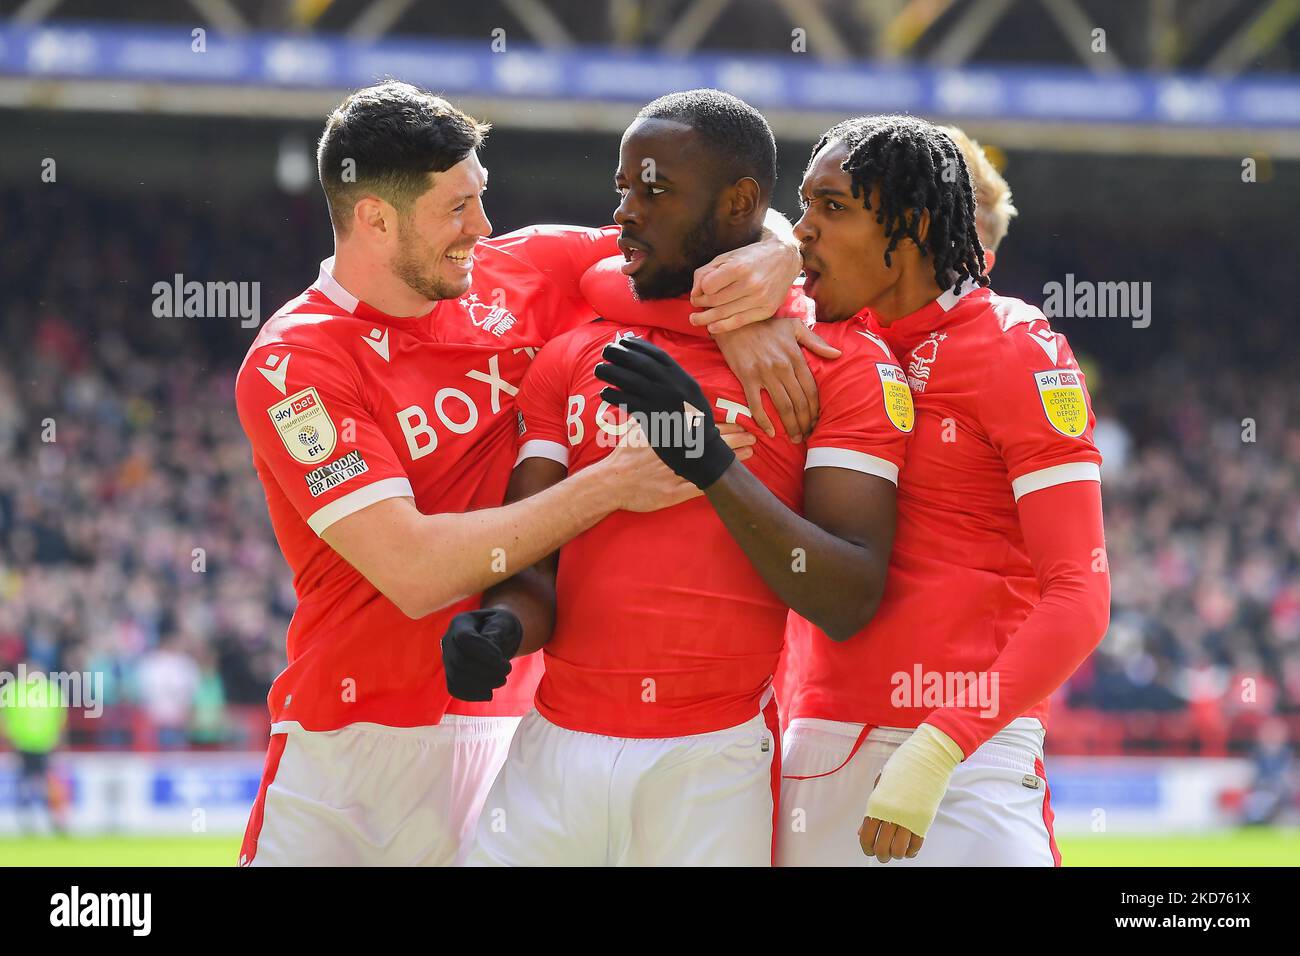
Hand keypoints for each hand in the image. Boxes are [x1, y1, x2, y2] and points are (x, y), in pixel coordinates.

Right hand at [441, 608, 523, 701]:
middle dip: (486, 671)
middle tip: (506, 671)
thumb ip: (498, 633)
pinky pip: (455, 689)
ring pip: (456, 677)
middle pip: (459, 661)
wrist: (495, 635)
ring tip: (501, 680)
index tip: (504, 662)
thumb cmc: (501, 627)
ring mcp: (447, 658)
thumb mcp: (504, 623)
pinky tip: (489, 693)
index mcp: (460, 622)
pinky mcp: (450, 674)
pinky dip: (473, 694)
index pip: (464, 638)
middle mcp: (448, 640)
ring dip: (482, 684)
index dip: (484, 653)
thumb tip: (491, 646)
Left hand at [595, 338, 735, 488]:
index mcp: (683, 379)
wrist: (703, 451)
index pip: (658, 355)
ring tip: (599, 369)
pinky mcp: (651, 419)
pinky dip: (614, 396)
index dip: (638, 346)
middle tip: (606, 350)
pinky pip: (627, 403)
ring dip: (611, 372)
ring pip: (630, 381)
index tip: (624, 340)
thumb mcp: (691, 396)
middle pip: (641, 363)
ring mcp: (661, 402)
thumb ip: (674, 382)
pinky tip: (604, 393)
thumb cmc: (694, 424)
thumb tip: (648, 368)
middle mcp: (673, 387)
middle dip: (620, 354)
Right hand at [600, 418, 754, 512]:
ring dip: (731, 458)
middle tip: (754, 436)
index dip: (723, 425)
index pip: (702, 427)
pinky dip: (716, 482)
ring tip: (750, 452)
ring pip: (709, 464)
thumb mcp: (636, 429)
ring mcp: (674, 474)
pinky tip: (731, 479)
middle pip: (711, 444)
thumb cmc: (623, 456)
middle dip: (734, 439)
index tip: (740, 422)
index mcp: (668, 435)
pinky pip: (698, 488)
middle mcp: (674, 452)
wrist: (610, 482)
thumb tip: (656, 397)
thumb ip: (650, 416)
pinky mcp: (672, 493)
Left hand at [689, 236, 801, 331]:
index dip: (699, 290)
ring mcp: (760, 298)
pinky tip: (712, 327)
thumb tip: (694, 293)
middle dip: (701, 304)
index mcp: (739, 267)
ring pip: (725, 314)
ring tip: (696, 320)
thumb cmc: (752, 256)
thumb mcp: (728, 256)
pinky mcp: (766, 310)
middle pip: (715, 301)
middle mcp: (750, 284)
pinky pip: (740, 322)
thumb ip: (707, 272)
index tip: (698, 291)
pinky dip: (722, 327)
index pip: (708, 286)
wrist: (785, 259)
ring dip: (706, 318)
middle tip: (696, 306)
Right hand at [713, 320, 841, 440]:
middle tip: (808, 435)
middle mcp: (782, 367)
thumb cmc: (766, 325)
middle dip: (805, 422)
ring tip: (795, 438)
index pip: (811, 390)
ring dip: (790, 426)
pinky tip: (770, 432)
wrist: (736, 323)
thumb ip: (816, 342)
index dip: (816, 409)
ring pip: (782, 406)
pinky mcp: (747, 378)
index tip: (817, 421)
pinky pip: (757, 404)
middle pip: (799, 402)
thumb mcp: (795, 326)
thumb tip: (838, 354)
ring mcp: (764, 374)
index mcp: (795, 356)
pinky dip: (764, 421)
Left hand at [858, 723, 963, 862]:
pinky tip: (908, 848)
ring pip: (898, 851)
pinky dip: (911, 852)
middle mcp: (891, 813)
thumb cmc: (904, 765)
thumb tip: (863, 831)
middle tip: (882, 854)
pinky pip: (916, 845)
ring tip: (896, 852)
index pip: (867, 835)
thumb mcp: (882, 784)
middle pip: (881, 847)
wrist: (929, 756)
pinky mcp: (925, 820)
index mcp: (876, 802)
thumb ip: (873, 808)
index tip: (869, 850)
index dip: (866, 847)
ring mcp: (909, 817)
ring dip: (895, 855)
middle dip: (881, 855)